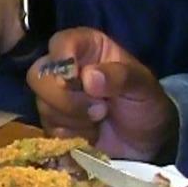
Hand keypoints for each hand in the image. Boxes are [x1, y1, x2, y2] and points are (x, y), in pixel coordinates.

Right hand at [26, 27, 176, 160]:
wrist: (148, 143)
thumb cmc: (147, 105)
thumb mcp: (144, 87)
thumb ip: (121, 77)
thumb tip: (89, 77)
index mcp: (87, 48)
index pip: (61, 42)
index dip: (62, 58)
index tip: (75, 78)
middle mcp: (66, 68)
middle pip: (39, 75)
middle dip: (67, 98)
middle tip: (100, 108)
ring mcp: (56, 96)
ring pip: (42, 104)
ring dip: (74, 118)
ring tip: (99, 120)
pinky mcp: (54, 122)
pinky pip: (49, 127)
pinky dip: (72, 134)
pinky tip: (91, 133)